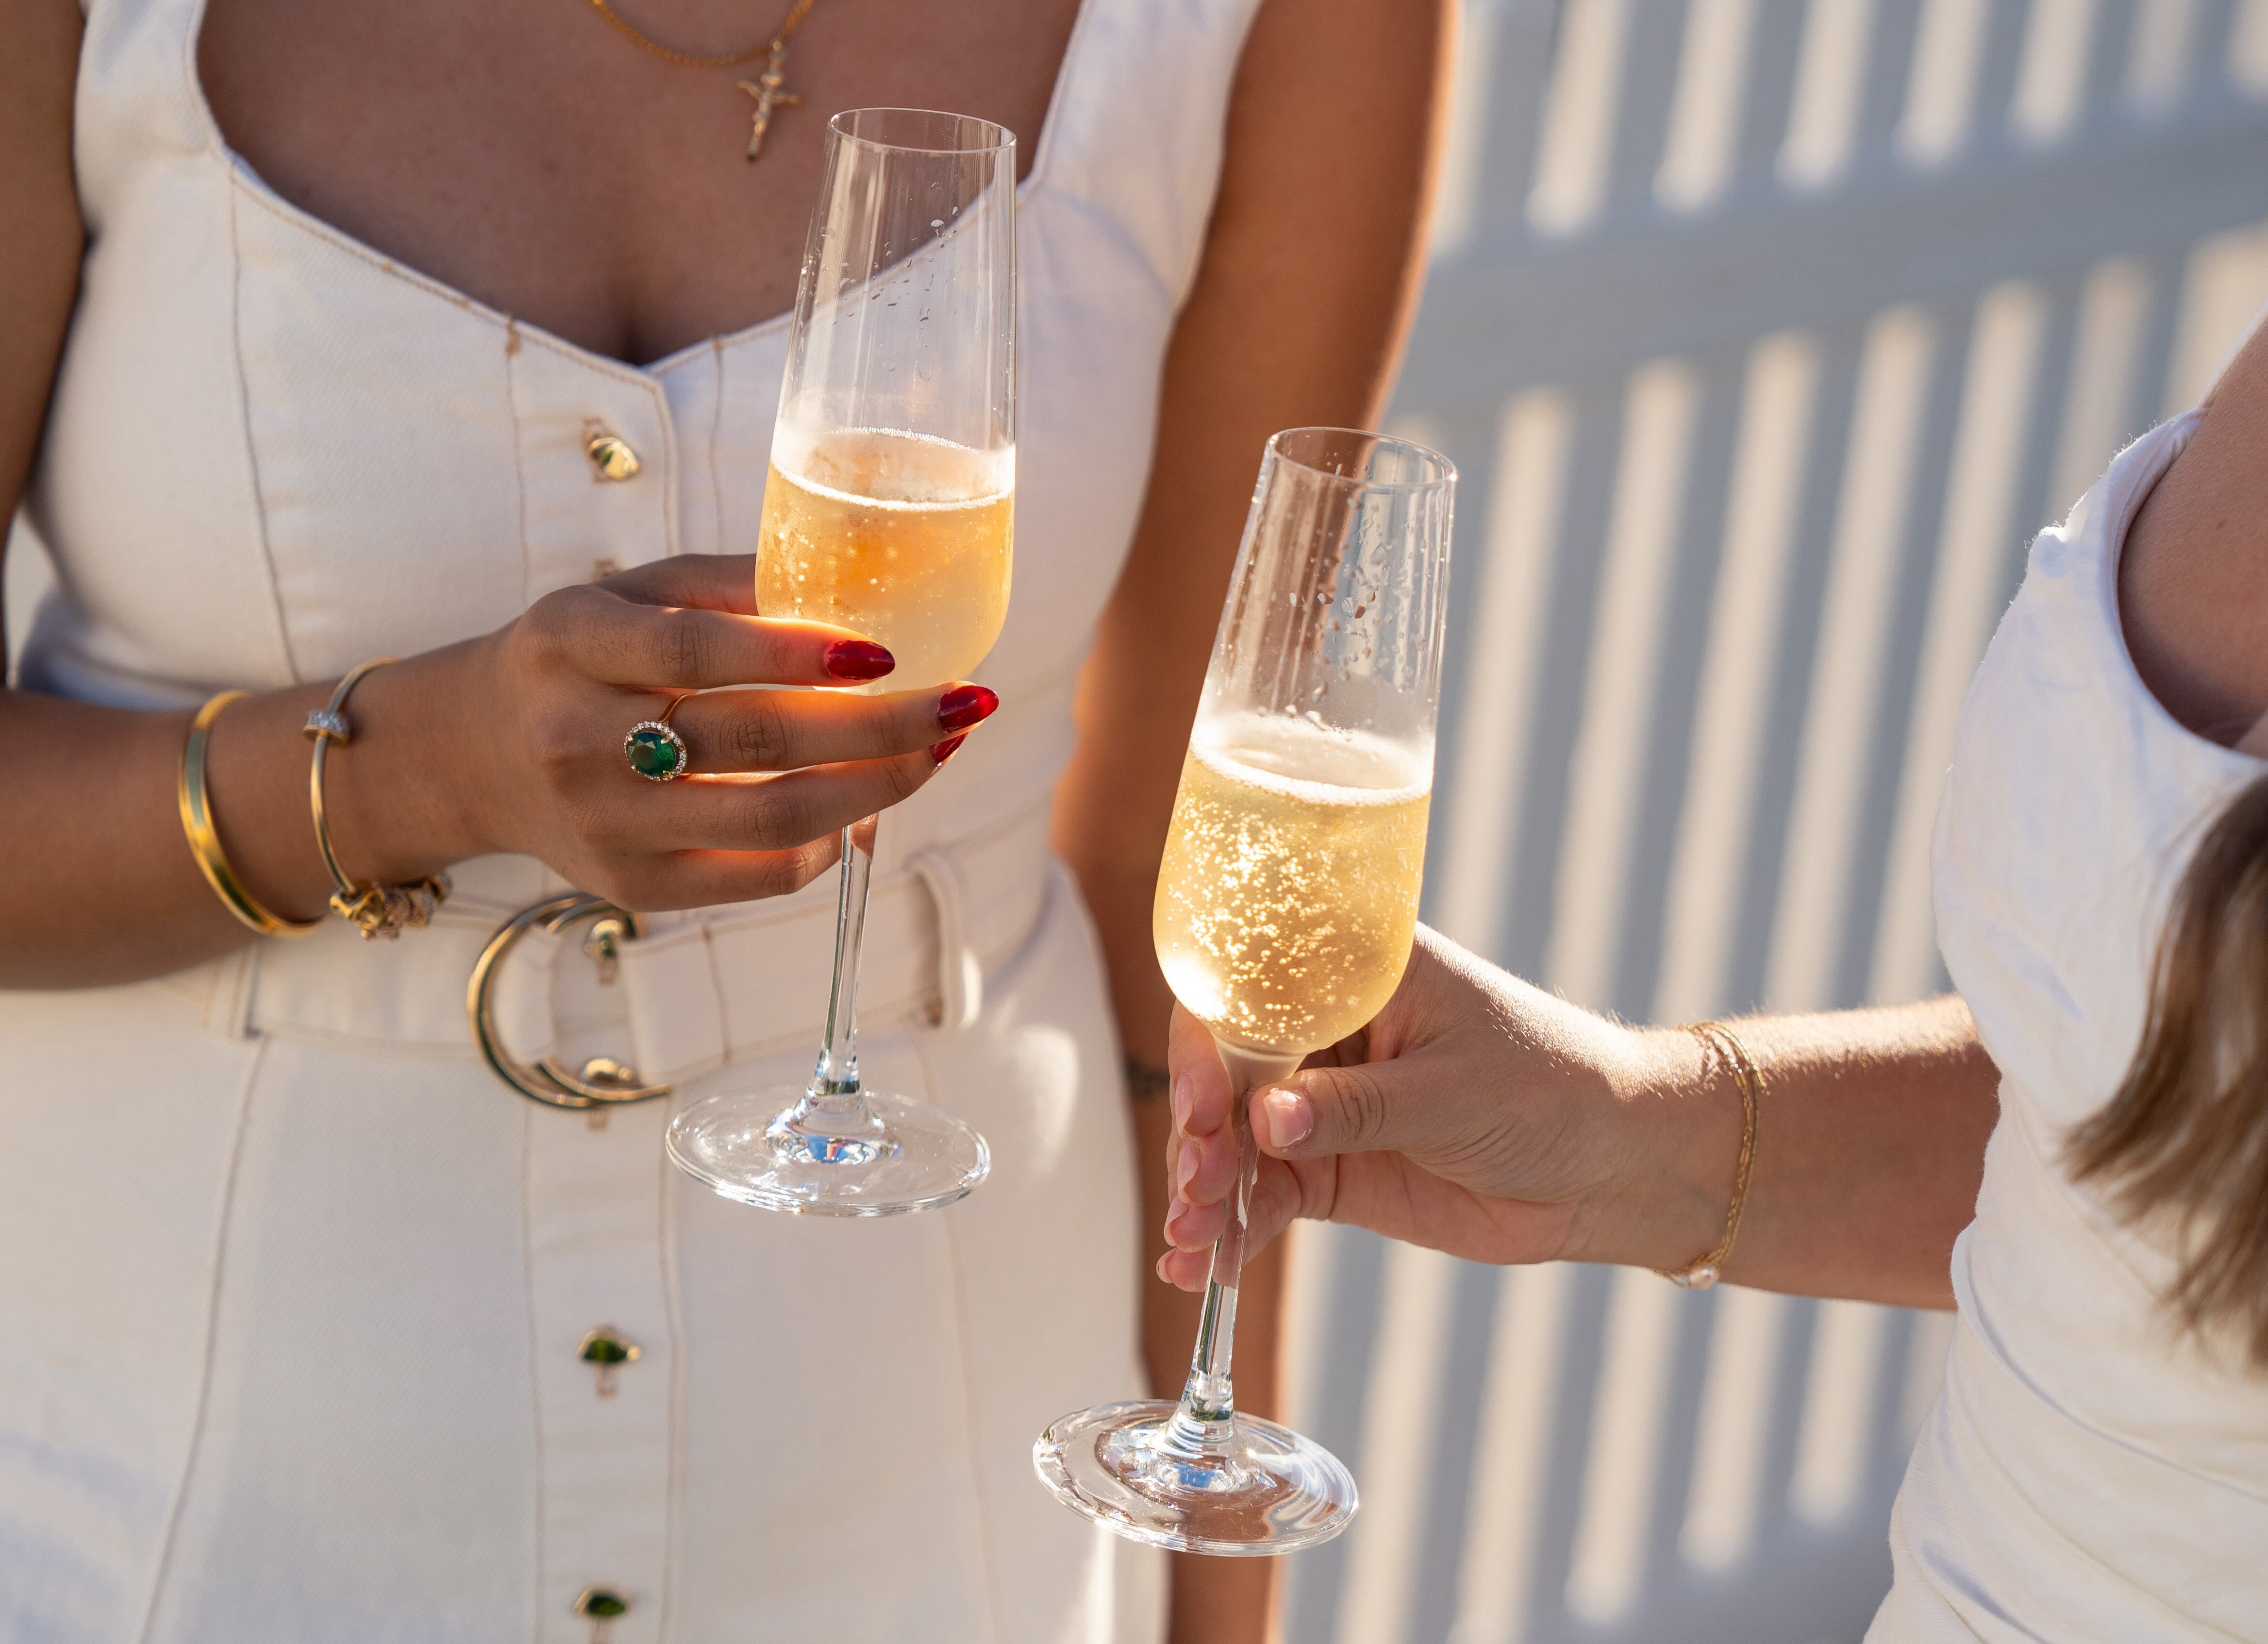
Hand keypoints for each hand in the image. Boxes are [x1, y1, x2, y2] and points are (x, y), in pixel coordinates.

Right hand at [375, 554, 997, 910]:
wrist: (477, 754)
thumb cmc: (583, 656)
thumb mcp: (632, 592)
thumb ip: (732, 583)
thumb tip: (863, 584)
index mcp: (572, 644)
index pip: (697, 653)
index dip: (799, 655)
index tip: (887, 653)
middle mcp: (576, 740)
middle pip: (752, 743)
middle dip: (878, 728)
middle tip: (963, 703)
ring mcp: (605, 825)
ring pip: (767, 822)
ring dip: (875, 791)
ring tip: (939, 752)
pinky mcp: (632, 888)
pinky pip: (756, 879)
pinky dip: (829, 846)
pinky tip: (871, 809)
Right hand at [1157, 928, 1727, 1287]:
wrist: (1613, 1165)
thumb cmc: (1551, 1089)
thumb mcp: (1453, 1094)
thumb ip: (1357, 1110)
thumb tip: (1264, 1122)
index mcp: (1356, 974)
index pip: (1252, 990)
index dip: (1210, 1045)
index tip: (1201, 1107)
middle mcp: (1326, 1032)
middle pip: (1228, 1069)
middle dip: (1200, 1131)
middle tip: (1199, 1186)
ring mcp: (1324, 1103)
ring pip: (1236, 1140)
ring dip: (1205, 1190)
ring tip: (1191, 1242)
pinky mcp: (1333, 1168)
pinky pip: (1266, 1195)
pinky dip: (1233, 1230)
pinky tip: (1202, 1267)